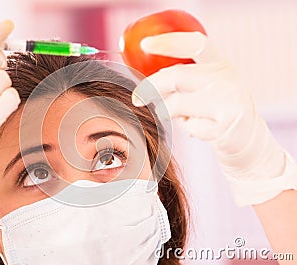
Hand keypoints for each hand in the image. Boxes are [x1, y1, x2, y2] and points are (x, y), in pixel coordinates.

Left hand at [132, 32, 296, 205]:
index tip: (144, 44)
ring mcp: (229, 100)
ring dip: (168, 112)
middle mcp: (228, 77)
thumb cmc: (218, 111)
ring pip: (177, 104)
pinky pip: (189, 126)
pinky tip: (201, 130)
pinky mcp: (226, 123)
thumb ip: (185, 80)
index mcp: (221, 64)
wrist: (248, 139)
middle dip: (151, 87)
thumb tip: (151, 80)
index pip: (195, 43)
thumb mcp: (208, 88)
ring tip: (178, 116)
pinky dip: (188, 129)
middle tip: (137, 98)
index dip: (168, 41)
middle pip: (176, 76)